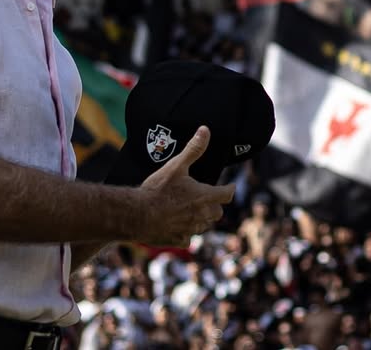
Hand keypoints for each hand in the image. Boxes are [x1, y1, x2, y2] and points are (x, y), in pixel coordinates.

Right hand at [133, 126, 234, 245]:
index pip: (226, 194)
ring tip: (194, 210)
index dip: (229, 189)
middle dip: (215, 205)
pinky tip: (179, 225)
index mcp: (204, 196)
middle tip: (209, 197)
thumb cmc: (159, 189)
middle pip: (217, 212)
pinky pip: (189, 237)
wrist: (139, 214)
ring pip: (204, 225)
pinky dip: (187, 231)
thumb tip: (205, 130)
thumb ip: (193, 149)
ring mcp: (191, 229)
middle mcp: (201, 215)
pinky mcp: (179, 240)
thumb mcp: (176, 165)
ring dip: (202, 218)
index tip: (231, 186)